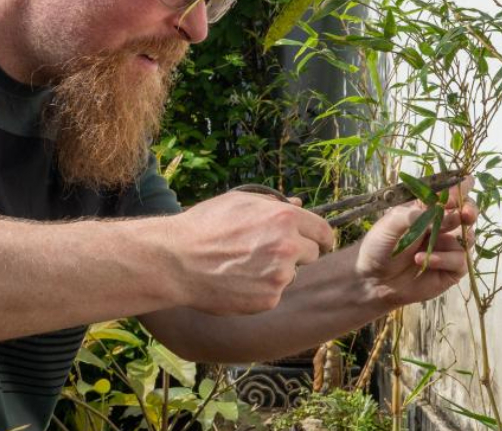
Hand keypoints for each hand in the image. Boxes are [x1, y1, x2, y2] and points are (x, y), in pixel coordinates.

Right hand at [171, 190, 334, 314]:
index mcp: (284, 218)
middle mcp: (287, 246)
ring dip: (278, 271)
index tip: (315, 242)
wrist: (177, 261)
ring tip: (244, 265)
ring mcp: (279, 275)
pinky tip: (239, 280)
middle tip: (267, 252)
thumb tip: (299, 204)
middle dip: (297, 253)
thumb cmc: (205, 225)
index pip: (323, 231)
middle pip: (312, 254)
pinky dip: (262, 289)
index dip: (319, 236)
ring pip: (292, 274)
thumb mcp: (239, 202)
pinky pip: (275, 293)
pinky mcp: (269, 299)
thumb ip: (273, 204)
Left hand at [353, 175, 477, 308]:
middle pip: (467, 212)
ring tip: (433, 239)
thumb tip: (444, 212)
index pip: (451, 193)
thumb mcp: (392, 222)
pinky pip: (459, 260)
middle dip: (470, 210)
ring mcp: (448, 247)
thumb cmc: (380, 245)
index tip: (458, 191)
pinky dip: (444, 258)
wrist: (373, 278)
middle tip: (465, 214)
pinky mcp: (451, 269)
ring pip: (468, 236)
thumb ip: (417, 215)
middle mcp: (442, 225)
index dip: (459, 189)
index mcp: (428, 209)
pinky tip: (424, 259)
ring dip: (457, 235)